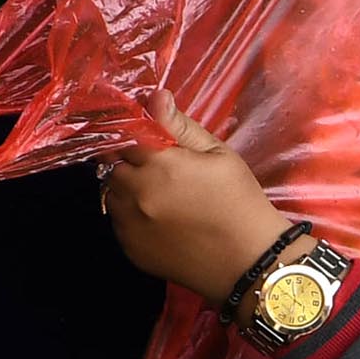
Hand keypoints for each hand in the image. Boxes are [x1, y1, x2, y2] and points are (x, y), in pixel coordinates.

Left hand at [98, 97, 296, 318]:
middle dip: (130, 164)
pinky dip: (130, 217)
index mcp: (159, 166)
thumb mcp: (218, 155)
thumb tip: (155, 97)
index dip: (135, 139)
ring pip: (111, 195)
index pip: (124, 139)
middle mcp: (137, 195)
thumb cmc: (240, 202)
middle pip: (113, 168)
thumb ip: (180, 127)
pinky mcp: (130, 250)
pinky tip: (159, 219)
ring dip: (127, 190)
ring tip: (161, 196)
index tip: (148, 143)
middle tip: (159, 170)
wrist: (248, 261)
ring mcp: (130, 226)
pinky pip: (118, 223)